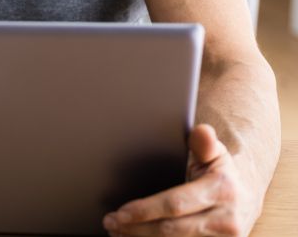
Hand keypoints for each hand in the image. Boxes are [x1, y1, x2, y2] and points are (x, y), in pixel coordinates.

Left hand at [103, 124, 258, 235]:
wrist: (246, 197)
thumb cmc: (221, 172)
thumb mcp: (216, 154)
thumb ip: (204, 144)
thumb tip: (202, 131)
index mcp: (222, 191)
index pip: (176, 204)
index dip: (146, 210)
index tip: (121, 212)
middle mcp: (227, 220)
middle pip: (171, 230)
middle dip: (137, 228)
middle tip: (111, 222)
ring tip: (118, 231)